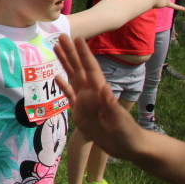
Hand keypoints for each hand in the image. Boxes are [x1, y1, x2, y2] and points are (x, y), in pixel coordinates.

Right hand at [53, 35, 141, 159]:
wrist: (128, 147)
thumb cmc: (127, 134)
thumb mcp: (119, 121)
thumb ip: (110, 105)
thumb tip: (104, 88)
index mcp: (100, 92)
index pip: (90, 69)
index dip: (84, 54)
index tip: (77, 38)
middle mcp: (91, 93)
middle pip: (79, 68)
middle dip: (70, 52)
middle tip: (61, 36)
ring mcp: (85, 102)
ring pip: (73, 77)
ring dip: (65, 63)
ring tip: (56, 48)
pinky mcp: (81, 112)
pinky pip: (70, 95)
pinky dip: (63, 86)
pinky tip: (56, 77)